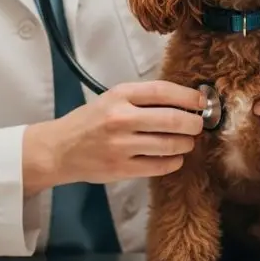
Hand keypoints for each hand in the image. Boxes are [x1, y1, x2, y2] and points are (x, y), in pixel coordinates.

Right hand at [22, 81, 205, 195]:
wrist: (58, 150)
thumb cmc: (89, 121)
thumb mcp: (111, 99)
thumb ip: (142, 98)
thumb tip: (184, 101)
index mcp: (119, 96)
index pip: (162, 91)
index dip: (188, 96)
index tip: (201, 101)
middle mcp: (120, 119)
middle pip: (172, 119)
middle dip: (193, 123)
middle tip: (198, 125)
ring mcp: (121, 146)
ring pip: (169, 144)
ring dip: (186, 143)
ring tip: (187, 142)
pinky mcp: (121, 169)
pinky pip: (159, 166)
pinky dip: (174, 162)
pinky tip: (175, 157)